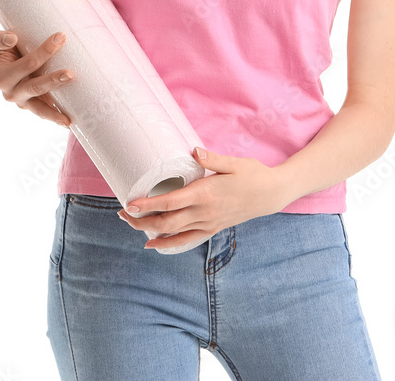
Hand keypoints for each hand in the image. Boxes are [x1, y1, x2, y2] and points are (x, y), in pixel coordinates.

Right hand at [0, 29, 73, 127]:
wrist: (5, 63)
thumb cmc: (2, 50)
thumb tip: (12, 38)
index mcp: (3, 77)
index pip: (27, 64)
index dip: (44, 51)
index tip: (61, 37)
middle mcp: (11, 93)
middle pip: (35, 87)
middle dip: (53, 81)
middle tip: (71, 74)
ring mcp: (23, 102)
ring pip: (40, 108)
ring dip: (54, 112)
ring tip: (68, 119)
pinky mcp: (33, 106)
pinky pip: (45, 113)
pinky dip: (55, 118)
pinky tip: (69, 124)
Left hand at [117, 148, 287, 250]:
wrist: (272, 194)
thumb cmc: (253, 174)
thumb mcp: (234, 163)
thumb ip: (212, 158)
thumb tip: (194, 150)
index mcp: (206, 194)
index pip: (171, 202)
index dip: (148, 205)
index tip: (129, 203)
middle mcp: (205, 212)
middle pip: (167, 222)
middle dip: (142, 220)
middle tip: (122, 213)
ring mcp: (209, 223)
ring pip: (174, 234)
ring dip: (151, 232)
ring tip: (132, 225)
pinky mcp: (213, 228)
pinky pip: (187, 240)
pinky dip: (169, 244)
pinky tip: (155, 244)